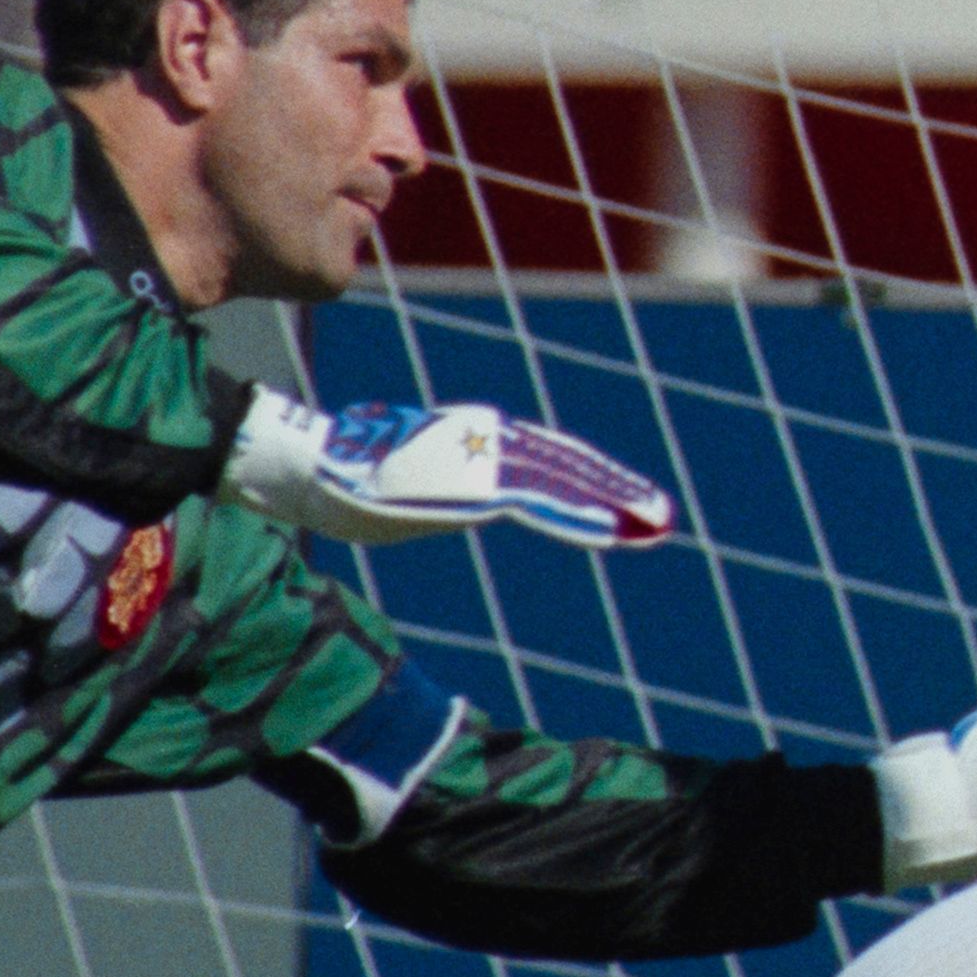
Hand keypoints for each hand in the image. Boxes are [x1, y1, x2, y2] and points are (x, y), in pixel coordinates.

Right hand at [226, 390, 677, 547]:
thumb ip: (440, 484)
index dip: (588, 477)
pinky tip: (617, 532)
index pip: (549, 461)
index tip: (623, 496)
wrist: (315, 467)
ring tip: (657, 522)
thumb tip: (433, 490)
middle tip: (661, 514)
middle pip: (570, 468)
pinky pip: (546, 504)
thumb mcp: (410, 481)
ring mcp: (489, 463)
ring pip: (569, 485)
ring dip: (615, 506)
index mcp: (480, 443)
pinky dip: (585, 518)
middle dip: (616, 491)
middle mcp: (493, 445)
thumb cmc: (348, 474)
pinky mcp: (479, 487)